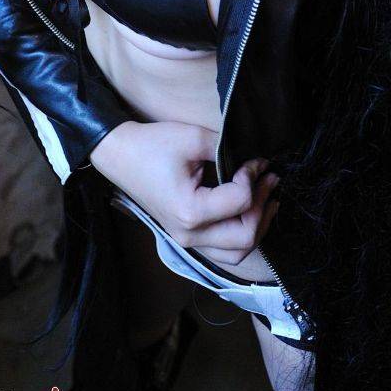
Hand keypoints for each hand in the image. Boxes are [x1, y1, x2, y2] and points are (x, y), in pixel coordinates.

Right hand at [89, 120, 279, 266]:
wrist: (120, 155)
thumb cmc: (152, 145)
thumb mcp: (193, 137)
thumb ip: (226, 149)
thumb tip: (255, 160)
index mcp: (190, 211)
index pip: (240, 202)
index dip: (254, 177)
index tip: (256, 160)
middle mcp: (190, 235)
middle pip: (244, 238)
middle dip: (263, 207)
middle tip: (270, 179)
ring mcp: (187, 240)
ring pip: (236, 253)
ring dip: (258, 227)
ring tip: (269, 200)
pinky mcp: (187, 236)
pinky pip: (223, 250)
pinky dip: (242, 234)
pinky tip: (251, 212)